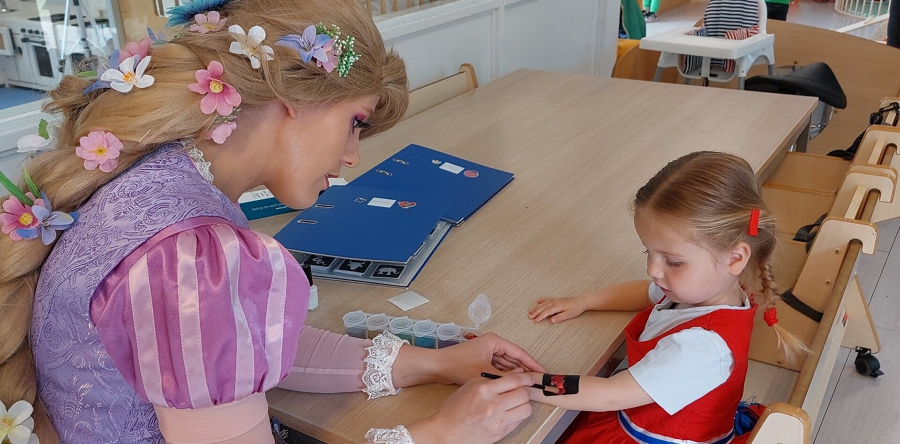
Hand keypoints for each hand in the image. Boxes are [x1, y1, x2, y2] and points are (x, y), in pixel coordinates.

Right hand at [406, 373, 533, 443]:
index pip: (515, 381)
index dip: (526, 378)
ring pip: (526, 409)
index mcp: (484, 390)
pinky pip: (519, 421)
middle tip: (522, 389)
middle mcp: (493, 406)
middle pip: (524, 394)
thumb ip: (492, 378)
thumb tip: (514, 374)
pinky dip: (517, 415)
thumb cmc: (455, 408)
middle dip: (525, 390)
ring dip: (524, 404)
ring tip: (516, 401)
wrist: (446, 431)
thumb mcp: (470, 385)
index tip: (528, 378)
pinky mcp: (501, 433)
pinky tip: (509, 411)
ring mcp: (498, 421)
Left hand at [434, 332, 546, 384]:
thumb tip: (522, 378)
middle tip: (538, 380)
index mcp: (494, 341)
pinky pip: (499, 367)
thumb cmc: (457, 365)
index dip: (532, 364)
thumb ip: (505, 376)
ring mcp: (488, 351)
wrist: (439, 367)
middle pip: (514, 358)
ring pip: (507, 364)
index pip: (519, 353)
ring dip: (516, 373)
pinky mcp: (483, 359)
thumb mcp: (485, 373)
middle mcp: (493, 344)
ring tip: (528, 384)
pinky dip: (506, 375)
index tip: (542, 372)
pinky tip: (514, 384)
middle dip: (525, 369)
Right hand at [528, 297, 585, 322]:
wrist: (582, 301)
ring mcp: (555, 300)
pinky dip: (542, 300)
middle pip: (543, 307)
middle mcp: (555, 302)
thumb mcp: (569, 314)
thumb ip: (560, 317)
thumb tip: (551, 321)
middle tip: (529, 316)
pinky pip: (547, 299)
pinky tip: (538, 301)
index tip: (535, 321)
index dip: (540, 316)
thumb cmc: (576, 309)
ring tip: (530, 311)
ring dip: (536, 307)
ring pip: (543, 304)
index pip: (546, 312)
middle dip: (535, 312)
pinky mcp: (557, 299)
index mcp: (558, 306)